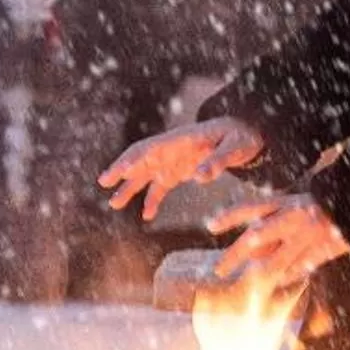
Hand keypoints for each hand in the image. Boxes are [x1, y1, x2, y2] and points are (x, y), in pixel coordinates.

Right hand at [99, 117, 266, 221]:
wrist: (245, 132)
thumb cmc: (240, 136)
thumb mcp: (234, 148)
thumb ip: (218, 161)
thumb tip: (201, 177)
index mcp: (181, 140)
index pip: (152, 147)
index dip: (135, 159)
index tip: (121, 171)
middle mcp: (171, 149)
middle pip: (140, 158)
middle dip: (122, 170)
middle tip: (104, 182)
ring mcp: (173, 160)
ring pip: (145, 174)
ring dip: (130, 188)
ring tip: (114, 204)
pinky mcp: (179, 171)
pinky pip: (160, 186)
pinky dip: (152, 200)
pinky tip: (147, 216)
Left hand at [207, 193, 349, 296]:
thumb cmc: (327, 199)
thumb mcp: (299, 199)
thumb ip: (279, 216)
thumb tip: (254, 241)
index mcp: (286, 201)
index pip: (251, 208)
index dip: (230, 217)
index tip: (210, 226)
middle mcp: (292, 217)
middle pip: (255, 238)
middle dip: (234, 255)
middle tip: (218, 270)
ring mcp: (307, 236)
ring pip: (275, 260)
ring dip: (258, 273)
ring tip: (246, 281)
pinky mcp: (321, 250)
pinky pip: (299, 268)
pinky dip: (288, 276)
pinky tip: (277, 284)